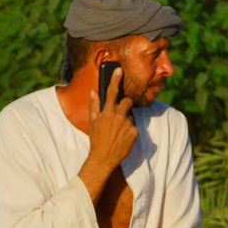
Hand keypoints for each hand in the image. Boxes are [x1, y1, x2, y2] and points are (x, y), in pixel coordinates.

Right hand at [77, 67, 136, 198]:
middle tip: (119, 112)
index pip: (111, 92)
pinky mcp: (135, 132)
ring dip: (126, 119)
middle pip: (127, 102)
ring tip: (117, 130)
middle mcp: (118, 116)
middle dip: (125, 104)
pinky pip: (134, 126)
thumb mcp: (92, 122)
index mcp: (107, 112)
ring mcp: (128, 124)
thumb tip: (93, 91)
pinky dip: (129, 130)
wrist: (104, 158)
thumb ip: (94, 105)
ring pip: (130, 115)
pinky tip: (122, 137)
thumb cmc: (96, 139)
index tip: (119, 70)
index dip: (115, 80)